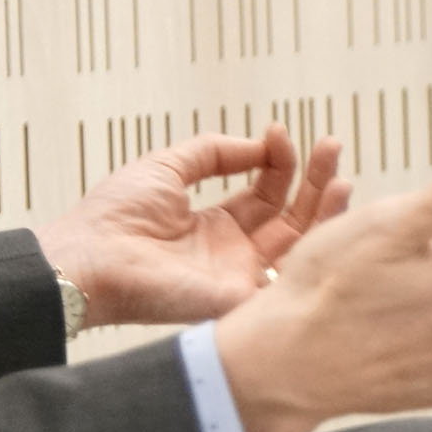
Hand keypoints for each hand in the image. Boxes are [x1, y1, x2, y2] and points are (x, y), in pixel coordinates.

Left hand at [36, 130, 343, 328]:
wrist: (91, 257)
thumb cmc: (114, 216)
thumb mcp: (168, 166)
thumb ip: (214, 152)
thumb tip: (260, 143)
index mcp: (216, 225)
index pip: (266, 192)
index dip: (279, 162)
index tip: (279, 133)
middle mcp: (235, 252)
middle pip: (292, 215)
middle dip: (315, 180)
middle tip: (332, 145)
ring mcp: (241, 276)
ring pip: (300, 243)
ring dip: (325, 209)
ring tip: (341, 177)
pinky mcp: (241, 297)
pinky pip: (290, 279)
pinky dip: (316, 247)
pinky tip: (329, 213)